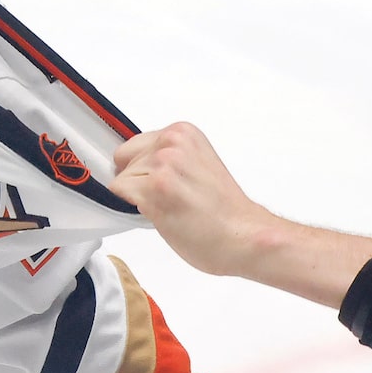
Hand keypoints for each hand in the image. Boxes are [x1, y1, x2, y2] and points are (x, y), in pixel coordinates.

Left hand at [109, 122, 371, 307]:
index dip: (142, 172)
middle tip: (173, 207)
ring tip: (176, 215)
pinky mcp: (156, 185)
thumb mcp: (199, 171)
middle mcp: (173, 139)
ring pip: (121, 179)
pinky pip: (119, 196)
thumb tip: (136, 166)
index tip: (164, 192)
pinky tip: (167, 221)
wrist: (251, 241)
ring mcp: (163, 160)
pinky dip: (135, 213)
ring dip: (139, 202)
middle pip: (122, 157)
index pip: (137, 145)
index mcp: (185, 131)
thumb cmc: (231, 218)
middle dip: (136, 183)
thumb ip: (172, 162)